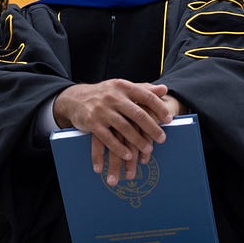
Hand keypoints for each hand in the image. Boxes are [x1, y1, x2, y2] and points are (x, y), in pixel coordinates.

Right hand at [55, 81, 173, 185]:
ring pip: (124, 128)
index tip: (169, 119)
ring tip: (148, 150)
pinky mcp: (92, 123)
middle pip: (137, 114)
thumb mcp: (122, 88)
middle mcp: (113, 97)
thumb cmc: (104, 94)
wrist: (74, 98)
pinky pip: (108, 138)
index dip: (159, 108)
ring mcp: (102, 110)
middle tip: (162, 139)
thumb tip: (164, 89)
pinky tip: (128, 155)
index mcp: (123, 87)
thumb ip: (143, 89)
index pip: (146, 96)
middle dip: (152, 128)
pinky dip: (119, 148)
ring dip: (138, 141)